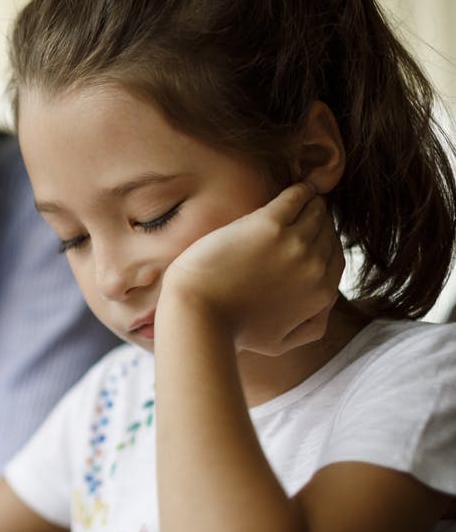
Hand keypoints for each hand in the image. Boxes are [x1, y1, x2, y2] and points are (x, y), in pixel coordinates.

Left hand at [161, 183, 344, 355]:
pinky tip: (297, 189)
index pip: (335, 257)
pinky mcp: (269, 224)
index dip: (324, 245)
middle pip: (327, 232)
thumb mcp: (280, 342)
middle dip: (319, 223)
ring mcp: (294, 243)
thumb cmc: (230, 329)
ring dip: (311, 204)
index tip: (312, 237)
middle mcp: (314, 266)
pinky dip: (300, 190)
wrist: (197, 312)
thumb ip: (311, 327)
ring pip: (316, 211)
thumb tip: (325, 306)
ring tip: (302, 200)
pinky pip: (297, 196)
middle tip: (306, 214)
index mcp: (321, 293)